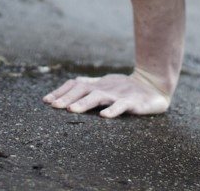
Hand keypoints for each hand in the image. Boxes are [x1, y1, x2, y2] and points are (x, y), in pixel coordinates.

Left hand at [43, 69, 172, 117]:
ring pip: (98, 96)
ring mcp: (118, 94)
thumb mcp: (104, 85)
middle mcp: (105, 88)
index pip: (75, 85)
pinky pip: (121, 106)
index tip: (46, 101)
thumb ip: (88, 87)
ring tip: (70, 110)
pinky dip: (112, 110)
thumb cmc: (125, 88)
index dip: (61, 91)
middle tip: (53, 105)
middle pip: (83, 89)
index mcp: (97, 85)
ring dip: (84, 103)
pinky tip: (104, 116)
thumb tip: (66, 88)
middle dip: (67, 97)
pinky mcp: (132, 102)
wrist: (153, 85)